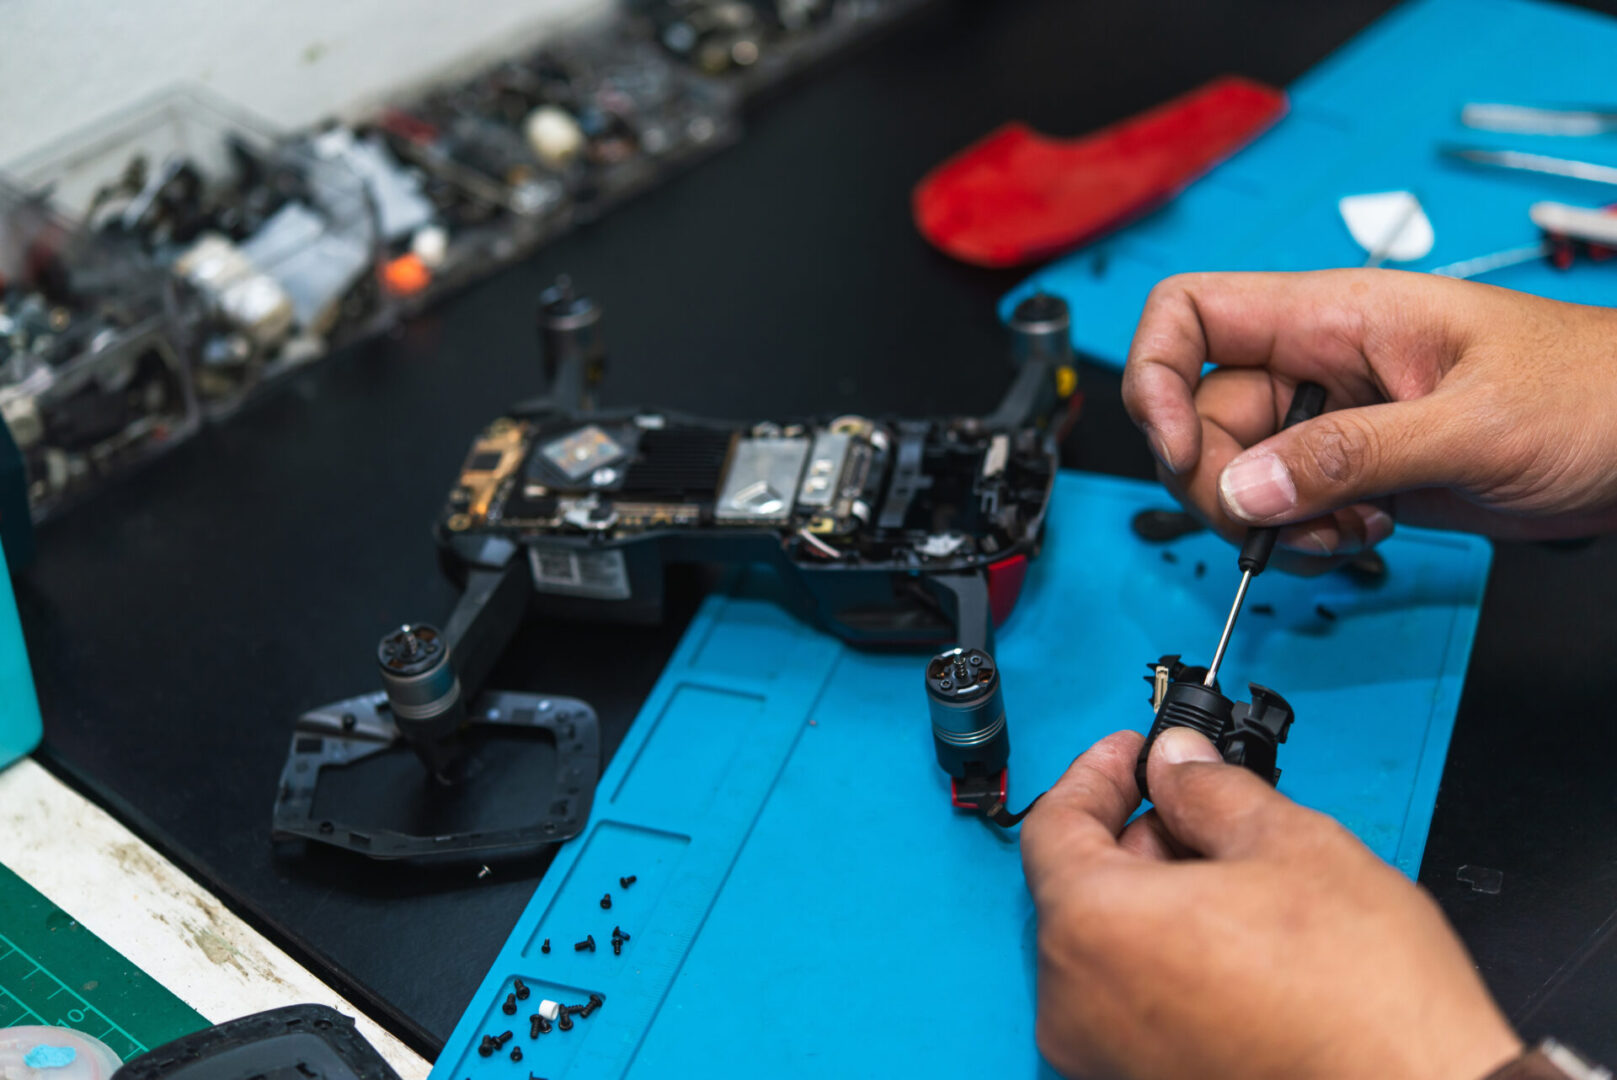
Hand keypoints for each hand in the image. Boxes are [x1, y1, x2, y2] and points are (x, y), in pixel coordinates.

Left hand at [1020, 728, 1520, 1079]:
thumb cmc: (1365, 1004)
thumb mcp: (1290, 846)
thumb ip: (1210, 790)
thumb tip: (1177, 763)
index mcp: (1092, 930)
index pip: (1054, 826)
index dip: (1097, 775)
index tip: (1133, 754)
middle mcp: (1077, 1003)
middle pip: (1077, 888)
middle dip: (1137, 836)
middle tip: (1202, 808)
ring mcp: (1107, 1054)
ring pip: (1107, 945)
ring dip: (1157, 896)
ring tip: (1239, 878)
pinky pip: (1132, 998)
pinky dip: (1167, 955)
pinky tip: (1238, 940)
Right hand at [1120, 269, 1616, 572]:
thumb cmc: (1595, 395)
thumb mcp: (1472, 422)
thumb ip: (1351, 456)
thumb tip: (1244, 489)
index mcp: (1336, 315)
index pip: (1190, 313)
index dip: (1157, 377)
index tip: (1182, 450)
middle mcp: (1319, 365)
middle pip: (1201, 413)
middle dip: (1220, 480)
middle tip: (1276, 520)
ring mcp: (1333, 421)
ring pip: (1237, 471)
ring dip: (1268, 520)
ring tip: (1347, 527)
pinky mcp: (1354, 471)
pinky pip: (1283, 507)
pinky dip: (1302, 537)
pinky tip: (1362, 534)